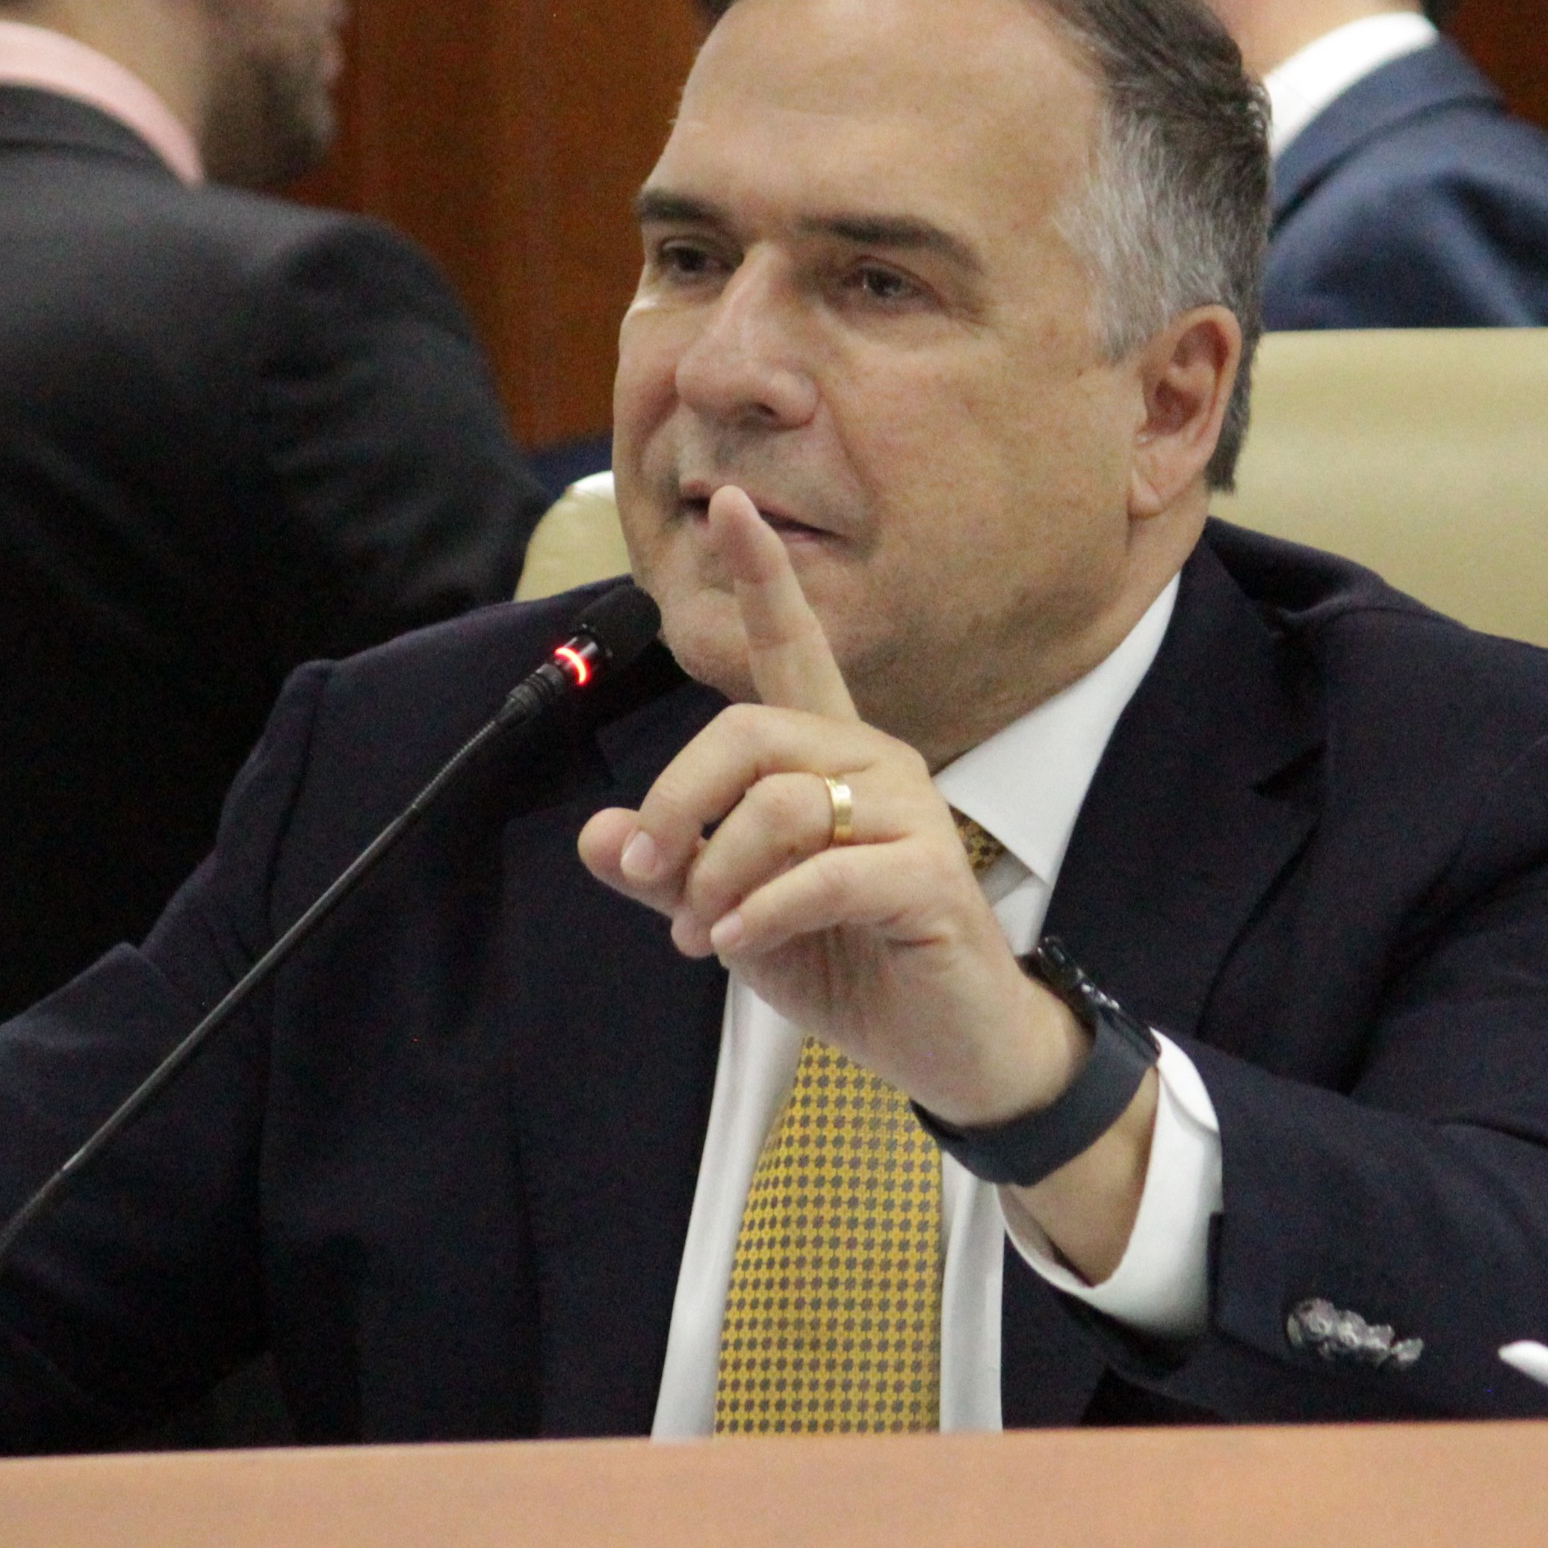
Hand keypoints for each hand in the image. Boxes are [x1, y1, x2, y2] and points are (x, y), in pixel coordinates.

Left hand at [578, 489, 1157, 1276]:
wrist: (949, 1045)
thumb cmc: (849, 963)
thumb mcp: (734, 918)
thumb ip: (672, 873)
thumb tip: (597, 835)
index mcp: (828, 756)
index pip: (792, 648)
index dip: (762, 577)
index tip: (727, 502)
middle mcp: (873, 762)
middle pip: (751, 734)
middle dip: (680, 803)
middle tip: (651, 872)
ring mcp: (909, 813)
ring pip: (780, 804)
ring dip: (717, 878)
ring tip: (703, 938)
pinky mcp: (929, 874)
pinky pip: (821, 872)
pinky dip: (762, 912)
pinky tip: (739, 946)